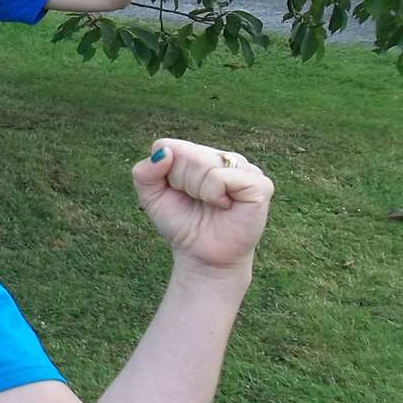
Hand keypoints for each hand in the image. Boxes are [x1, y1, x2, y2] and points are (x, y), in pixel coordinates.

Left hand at [132, 139, 272, 274]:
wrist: (202, 256)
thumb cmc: (181, 223)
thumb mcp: (151, 197)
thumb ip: (144, 172)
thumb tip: (164, 152)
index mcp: (200, 154)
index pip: (167, 146)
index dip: (164, 174)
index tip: (176, 192)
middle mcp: (223, 157)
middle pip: (185, 154)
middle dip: (180, 184)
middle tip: (195, 201)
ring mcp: (244, 168)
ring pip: (202, 163)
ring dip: (196, 191)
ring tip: (210, 204)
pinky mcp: (259, 183)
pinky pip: (220, 177)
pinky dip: (212, 195)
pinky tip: (224, 206)